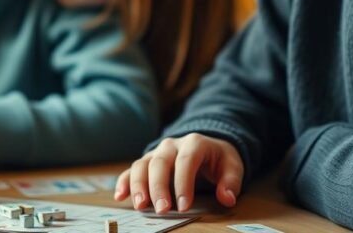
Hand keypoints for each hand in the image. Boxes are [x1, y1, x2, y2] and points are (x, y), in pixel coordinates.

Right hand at [114, 134, 243, 213]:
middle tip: (161, 210)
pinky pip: (132, 169)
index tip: (183, 206)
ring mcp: (156, 153)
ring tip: (140, 206)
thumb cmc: (218, 159)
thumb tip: (227, 198)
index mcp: (194, 143)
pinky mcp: (147, 162)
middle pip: (160, 163)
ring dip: (138, 185)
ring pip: (142, 165)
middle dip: (158, 187)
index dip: (183, 183)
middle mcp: (171, 145)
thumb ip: (231, 182)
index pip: (186, 161)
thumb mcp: (232, 166)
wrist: (205, 146)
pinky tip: (120, 196)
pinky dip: (124, 182)